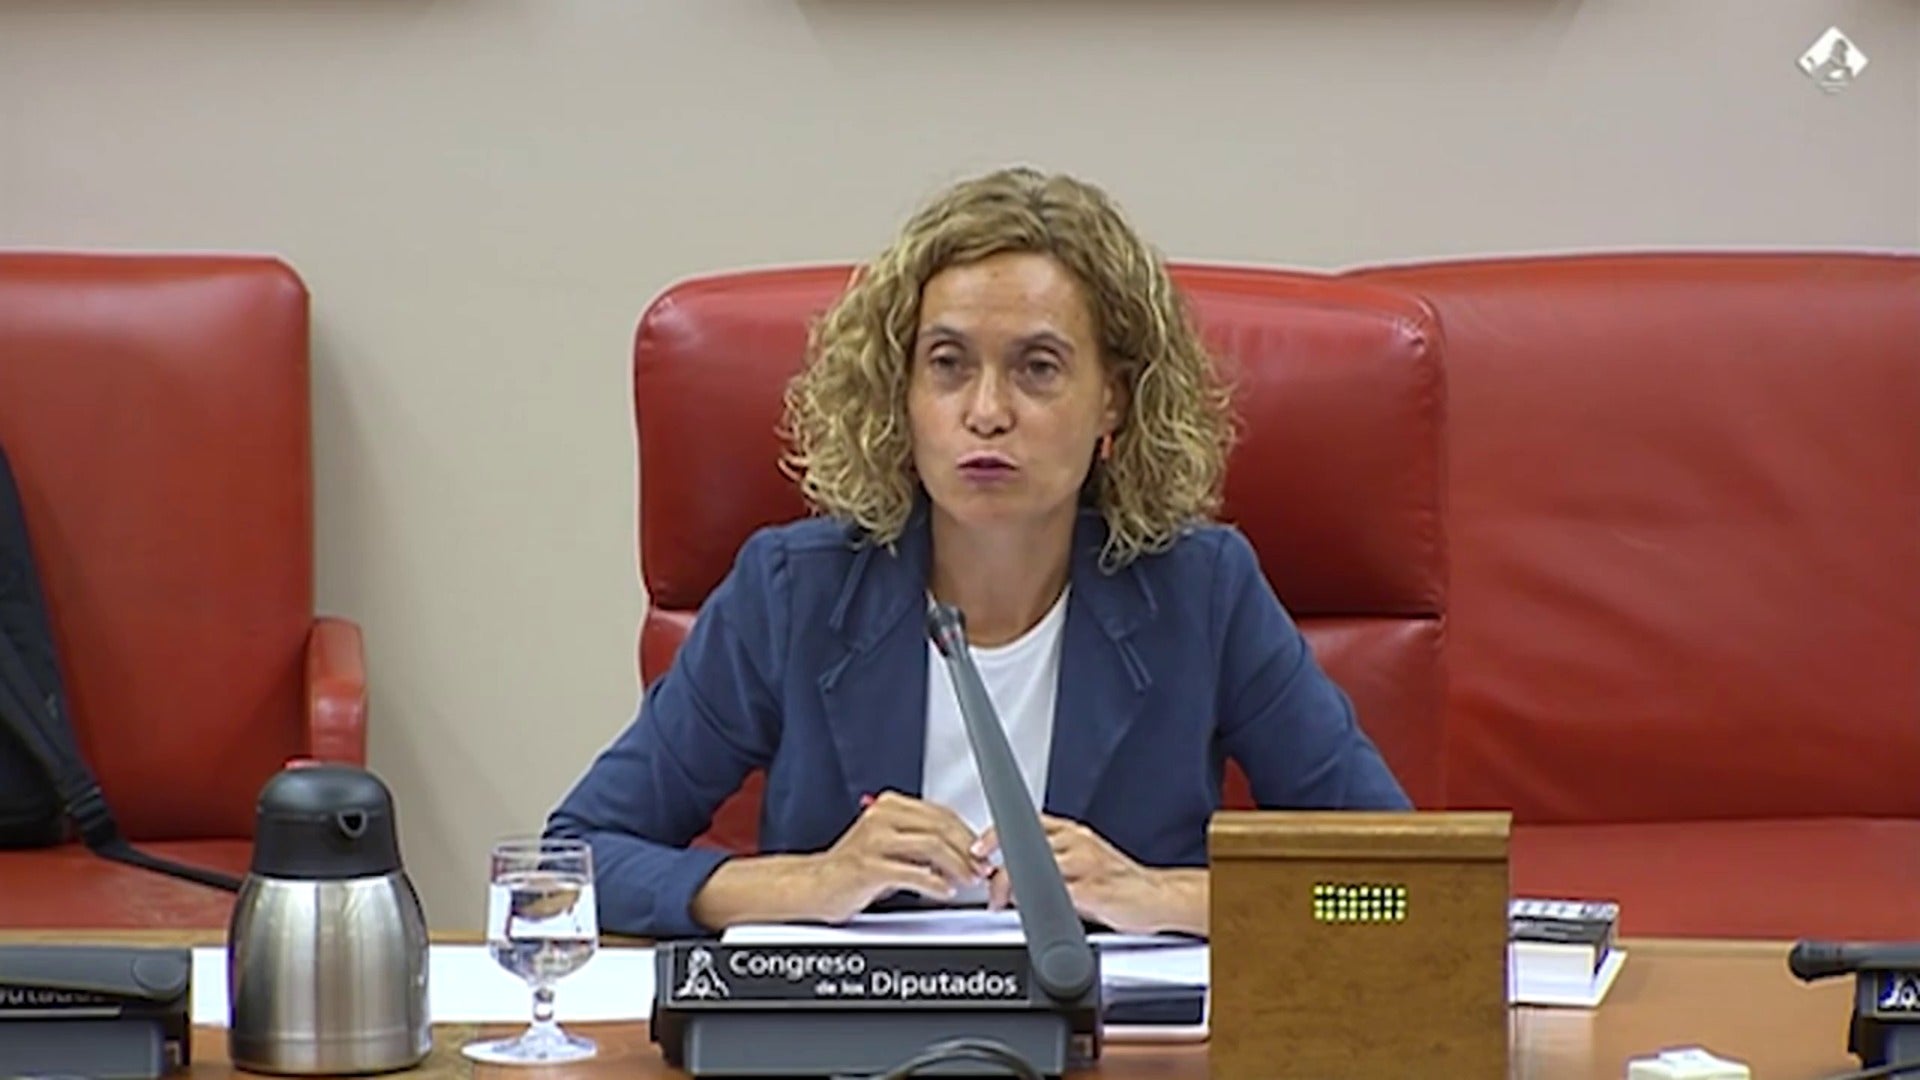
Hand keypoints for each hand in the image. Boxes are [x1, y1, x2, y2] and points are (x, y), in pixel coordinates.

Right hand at [805, 791, 991, 922]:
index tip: (982, 854)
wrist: (815, 884)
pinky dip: (934, 884)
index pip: (942, 813)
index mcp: (890, 806)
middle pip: (940, 826)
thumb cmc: (854, 868)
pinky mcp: (868, 866)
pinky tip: (944, 891)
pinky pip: (912, 873)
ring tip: (966, 881)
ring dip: (956, 866)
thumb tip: (964, 851)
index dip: (967, 834)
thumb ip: (922, 842)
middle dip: (967, 851)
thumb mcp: (892, 845)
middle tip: (980, 870)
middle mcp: (882, 816)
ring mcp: (874, 840)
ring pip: (931, 846)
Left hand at [979, 814, 1191, 934]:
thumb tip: (1016, 884)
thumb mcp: (1082, 866)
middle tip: (986, 883)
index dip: (998, 833)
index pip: (1029, 822)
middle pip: (1025, 839)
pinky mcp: (1092, 888)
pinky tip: (1027, 909)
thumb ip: (1052, 867)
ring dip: (1011, 884)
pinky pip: (1054, 890)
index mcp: (1074, 834)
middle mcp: (1078, 842)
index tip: (979, 849)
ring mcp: (1086, 863)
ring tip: (1002, 901)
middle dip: (998, 860)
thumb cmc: (1120, 884)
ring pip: (1035, 862)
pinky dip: (1035, 900)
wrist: (1157, 898)